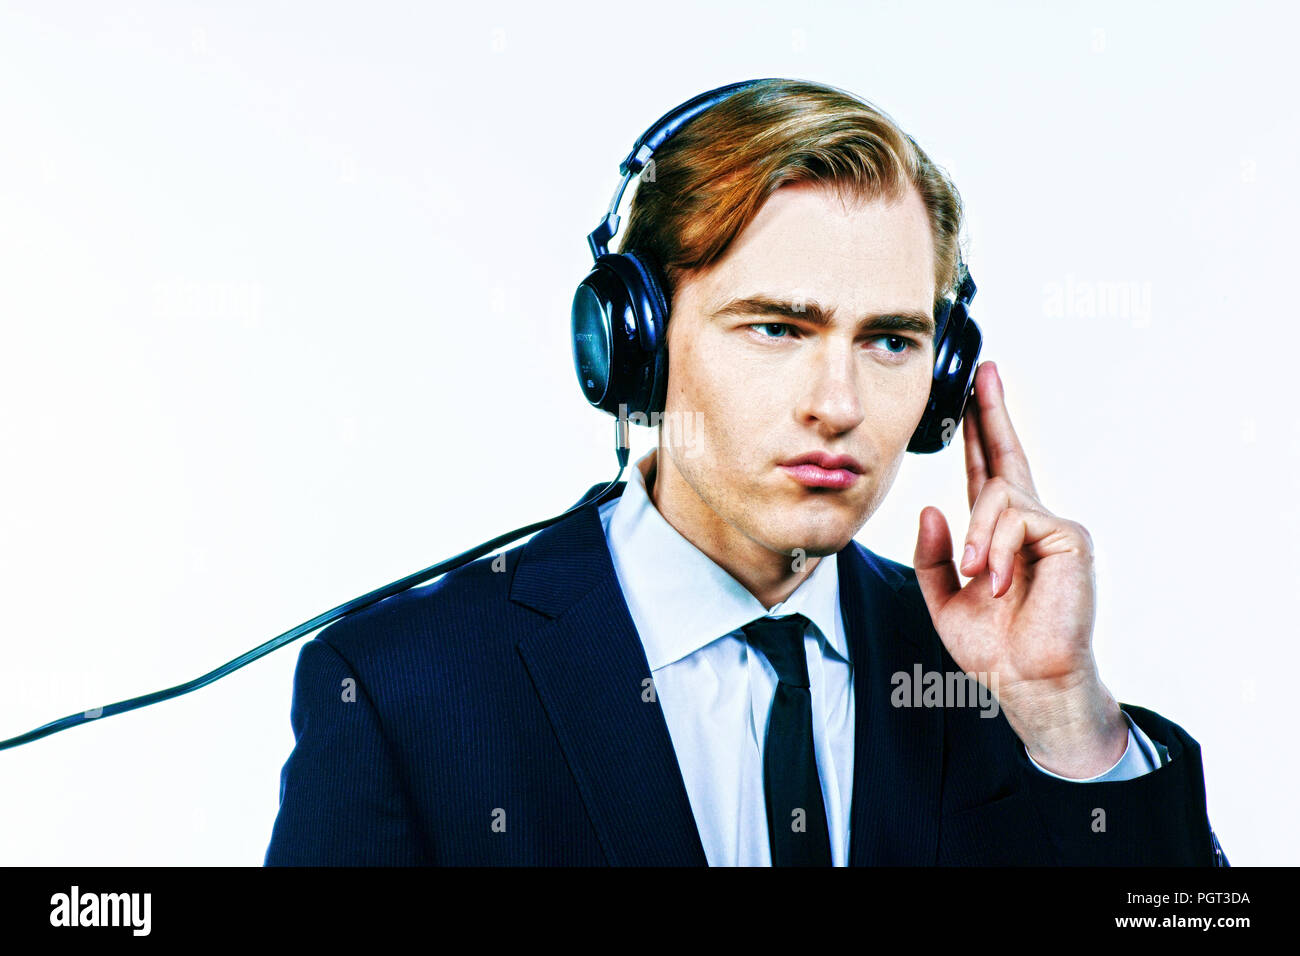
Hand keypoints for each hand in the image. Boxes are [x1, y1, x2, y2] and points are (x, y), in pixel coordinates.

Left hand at [912, 361, 1127, 777]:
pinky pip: (1017, 520)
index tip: (976, 390)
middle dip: (992, 412)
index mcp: (999, 533)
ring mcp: (1052, 527)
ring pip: (998, 498)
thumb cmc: (995, 647)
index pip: (986, 471)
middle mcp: (1028, 522)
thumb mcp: (944, 599)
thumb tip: (930, 508)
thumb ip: (932, 555)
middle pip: (1006, 455)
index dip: (980, 432)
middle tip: (984, 372)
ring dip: (978, 539)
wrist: (1028, 681)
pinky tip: (1001, 582)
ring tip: (980, 579)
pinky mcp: (1070, 538)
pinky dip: (998, 551)